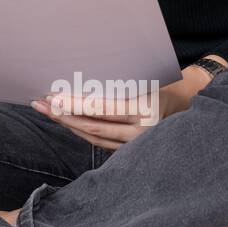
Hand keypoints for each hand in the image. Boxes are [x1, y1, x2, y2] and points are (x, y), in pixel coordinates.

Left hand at [31, 57, 225, 150]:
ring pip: (94, 137)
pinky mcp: (131, 150)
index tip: (52, 97)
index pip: (101, 109)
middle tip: (40, 104)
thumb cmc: (160, 83)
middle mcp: (142, 131)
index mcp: (145, 109)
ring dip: (67, 124)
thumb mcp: (143, 77)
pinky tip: (64, 120)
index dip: (74, 104)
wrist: (187, 104)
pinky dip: (80, 131)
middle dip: (63, 116)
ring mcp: (137, 144)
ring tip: (45, 110)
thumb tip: (78, 76)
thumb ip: (117, 82)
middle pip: (93, 127)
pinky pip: (100, 142)